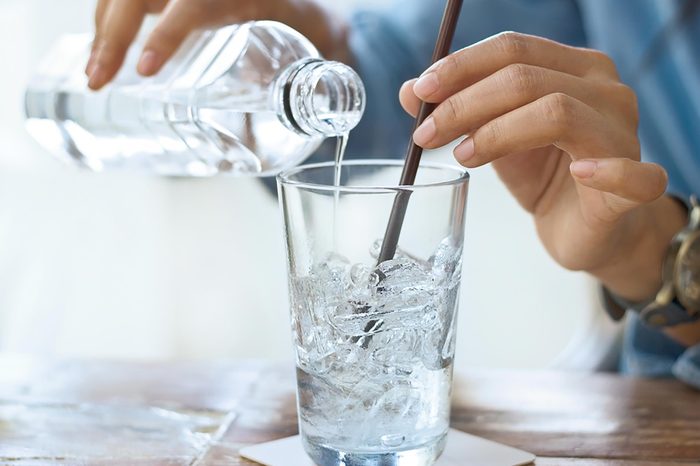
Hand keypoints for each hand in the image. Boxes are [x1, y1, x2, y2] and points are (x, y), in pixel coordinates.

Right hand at [86, 0, 348, 89]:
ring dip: (103, 30)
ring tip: (94, 75)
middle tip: (100, 81)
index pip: (196, 5)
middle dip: (114, 34)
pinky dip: (110, 22)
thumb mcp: (311, 39)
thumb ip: (313, 67)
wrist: (300, 9)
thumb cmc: (307, 24)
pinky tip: (103, 54)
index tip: (146, 69)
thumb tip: (311, 106)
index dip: (168, 33)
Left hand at [399, 32, 686, 302]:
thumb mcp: (495, 138)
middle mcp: (606, 92)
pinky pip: (632, 175)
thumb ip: (461, 111)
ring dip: (499, 133)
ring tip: (464, 156)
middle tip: (426, 133)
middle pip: (526, 78)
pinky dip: (606, 171)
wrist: (590, 229)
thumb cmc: (547, 176)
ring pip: (558, 113)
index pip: (513, 49)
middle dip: (465, 104)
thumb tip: (409, 91)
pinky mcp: (637, 187)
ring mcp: (625, 136)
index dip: (462, 66)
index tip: (420, 91)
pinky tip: (578, 173)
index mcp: (575, 70)